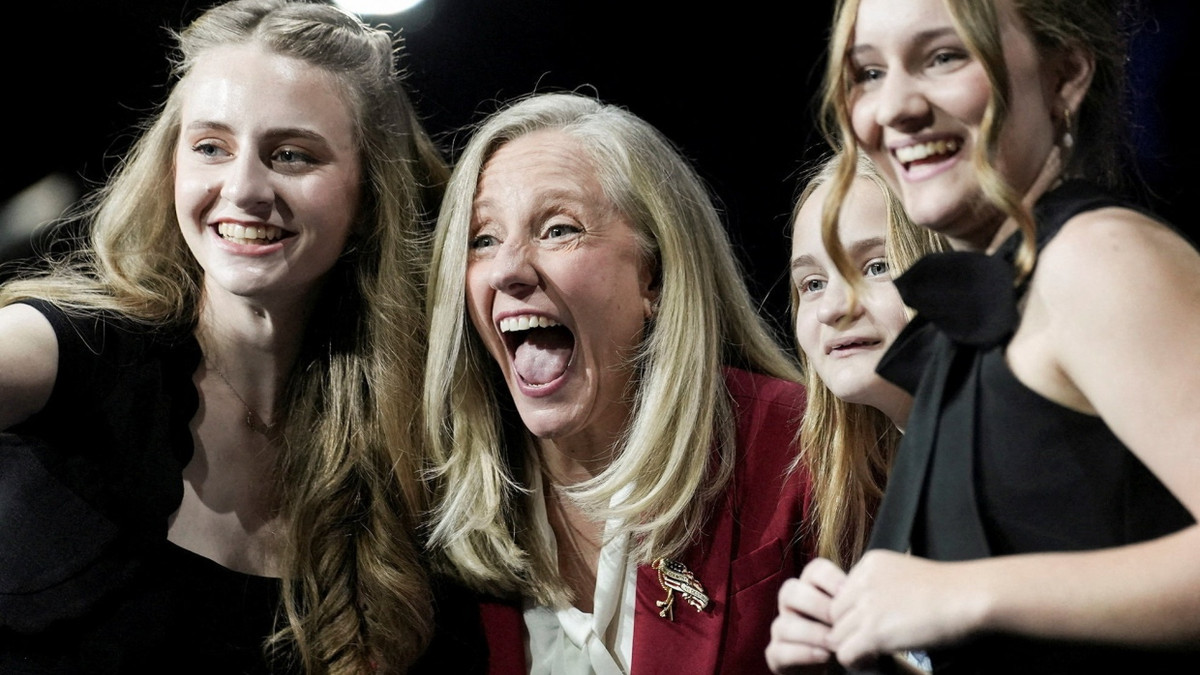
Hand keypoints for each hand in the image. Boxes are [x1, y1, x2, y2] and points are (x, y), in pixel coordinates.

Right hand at [766, 557, 845, 672]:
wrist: (838, 664)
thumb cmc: (849, 634)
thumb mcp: (855, 615)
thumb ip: (856, 601)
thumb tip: (870, 592)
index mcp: (810, 587)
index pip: (814, 570)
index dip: (829, 578)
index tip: (848, 593)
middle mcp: (791, 605)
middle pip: (790, 591)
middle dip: (815, 604)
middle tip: (838, 620)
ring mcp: (781, 629)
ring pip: (784, 624)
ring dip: (811, 633)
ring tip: (834, 644)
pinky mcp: (777, 654)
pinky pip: (779, 651)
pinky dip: (802, 654)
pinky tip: (824, 656)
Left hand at [829, 550, 982, 667]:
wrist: (971, 596)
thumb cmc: (953, 591)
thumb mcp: (908, 576)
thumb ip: (885, 588)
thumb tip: (874, 614)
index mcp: (871, 564)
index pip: (842, 594)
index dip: (854, 614)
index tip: (872, 626)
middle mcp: (863, 581)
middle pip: (835, 614)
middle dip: (849, 632)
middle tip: (870, 644)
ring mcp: (866, 605)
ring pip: (836, 635)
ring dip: (853, 648)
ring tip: (874, 654)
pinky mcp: (873, 630)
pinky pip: (846, 653)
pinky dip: (857, 661)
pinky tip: (875, 660)